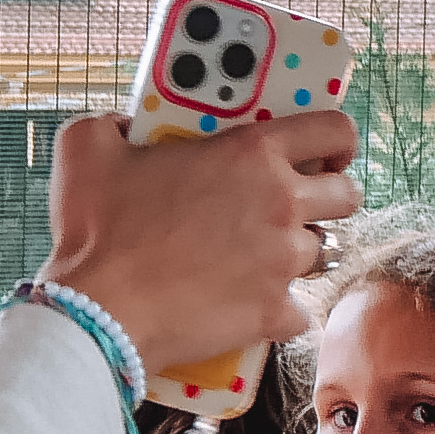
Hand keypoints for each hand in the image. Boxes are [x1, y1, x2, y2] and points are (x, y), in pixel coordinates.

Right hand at [48, 111, 360, 378]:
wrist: (99, 311)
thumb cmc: (96, 231)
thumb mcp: (86, 148)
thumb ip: (113, 122)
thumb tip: (123, 124)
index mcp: (250, 153)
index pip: (332, 129)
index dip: (337, 140)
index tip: (327, 152)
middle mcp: (280, 203)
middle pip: (348, 195)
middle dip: (330, 199)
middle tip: (296, 205)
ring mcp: (282, 262)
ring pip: (324, 253)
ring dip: (298, 253)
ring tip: (259, 257)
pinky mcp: (274, 312)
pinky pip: (299, 311)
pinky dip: (278, 310)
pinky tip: (247, 304)